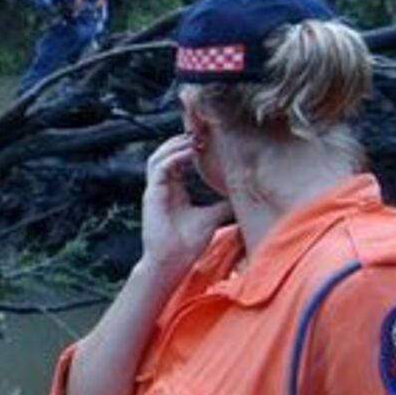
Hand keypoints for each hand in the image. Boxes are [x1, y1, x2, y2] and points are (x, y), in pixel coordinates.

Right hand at [140, 134, 232, 279]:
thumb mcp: (213, 217)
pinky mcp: (152, 195)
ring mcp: (154, 191)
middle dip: (180, 141)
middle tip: (200, 134)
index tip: (206, 140)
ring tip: (193, 139)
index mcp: (173, 190)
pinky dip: (174, 158)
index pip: (175, 161)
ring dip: (174, 146)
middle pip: (164, 154)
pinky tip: (190, 152)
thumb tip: (244, 196)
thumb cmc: (189, 243)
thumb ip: (224, 204)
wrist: (174, 261)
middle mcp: (161, 188)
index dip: (187, 148)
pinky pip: (160, 168)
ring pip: (157, 157)